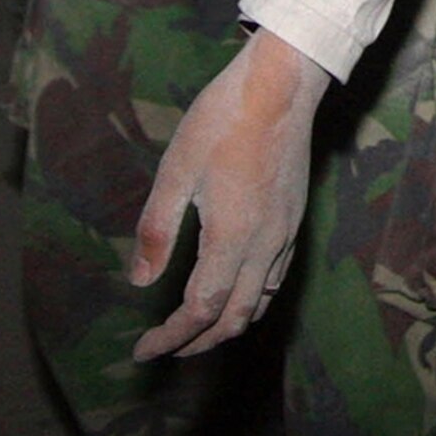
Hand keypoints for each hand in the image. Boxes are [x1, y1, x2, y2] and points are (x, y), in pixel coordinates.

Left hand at [128, 30, 333, 360]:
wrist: (284, 84)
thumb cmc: (223, 120)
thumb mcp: (176, 171)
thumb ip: (158, 231)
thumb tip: (140, 282)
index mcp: (232, 236)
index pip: (200, 309)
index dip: (170, 337)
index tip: (142, 351)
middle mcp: (265, 243)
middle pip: (235, 317)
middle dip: (198, 343)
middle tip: (164, 349)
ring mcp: (286, 231)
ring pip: (260, 301)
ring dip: (227, 324)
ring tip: (195, 330)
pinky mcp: (295, 217)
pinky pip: (276, 277)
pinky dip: (251, 299)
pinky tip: (233, 288)